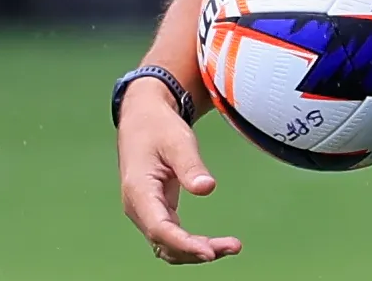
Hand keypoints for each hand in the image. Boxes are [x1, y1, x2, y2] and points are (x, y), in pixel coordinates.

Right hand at [117, 81, 242, 264]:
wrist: (142, 118)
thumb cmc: (158, 127)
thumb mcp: (176, 140)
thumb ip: (190, 165)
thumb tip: (207, 188)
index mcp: (139, 190)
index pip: (160, 228)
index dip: (184, 243)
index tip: (209, 251)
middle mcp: (138, 207)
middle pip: (165, 243)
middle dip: (197, 251)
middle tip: (233, 246)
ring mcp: (145, 211)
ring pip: (168, 245)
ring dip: (195, 251)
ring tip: (230, 247)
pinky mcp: (155, 210)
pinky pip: (171, 236)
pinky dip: (191, 243)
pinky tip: (214, 244)